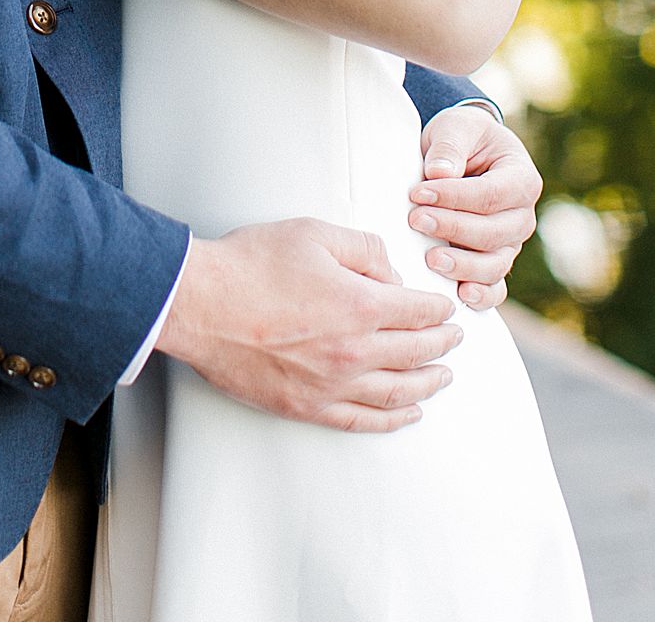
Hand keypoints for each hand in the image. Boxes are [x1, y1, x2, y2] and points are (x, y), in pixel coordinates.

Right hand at [157, 219, 459, 432]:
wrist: (200, 304)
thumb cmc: (251, 263)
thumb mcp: (313, 233)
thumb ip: (363, 248)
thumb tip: (391, 274)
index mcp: (360, 305)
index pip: (419, 312)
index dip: (439, 309)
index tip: (448, 308)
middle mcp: (354, 351)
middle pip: (416, 353)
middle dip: (442, 344)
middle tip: (455, 339)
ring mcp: (332, 385)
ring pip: (398, 392)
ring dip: (428, 384)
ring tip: (443, 376)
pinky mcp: (307, 407)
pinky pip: (364, 421)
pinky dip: (393, 419)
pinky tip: (408, 413)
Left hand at [409, 106, 540, 309]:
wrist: (466, 153)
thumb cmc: (463, 138)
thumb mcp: (456, 127)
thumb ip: (450, 146)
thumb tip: (440, 174)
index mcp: (522, 179)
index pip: (490, 195)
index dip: (454, 197)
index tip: (418, 193)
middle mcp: (523, 216)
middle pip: (492, 233)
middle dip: (452, 229)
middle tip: (416, 220)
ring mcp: (511, 244)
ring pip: (494, 265)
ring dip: (462, 266)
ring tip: (430, 259)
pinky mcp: (496, 262)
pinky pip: (495, 288)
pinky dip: (482, 296)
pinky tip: (461, 295)